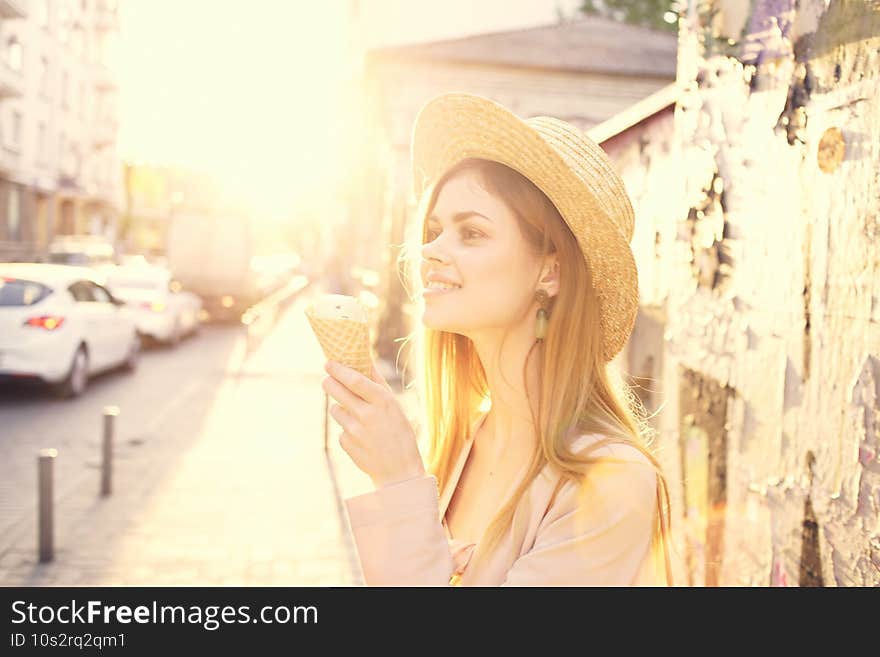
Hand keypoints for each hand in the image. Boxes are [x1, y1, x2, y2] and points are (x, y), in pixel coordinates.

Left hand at [322, 359, 425, 488]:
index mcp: (383, 402)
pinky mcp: (346, 444)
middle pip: (338, 392)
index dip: (339, 370)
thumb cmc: (400, 434)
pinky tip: (361, 437)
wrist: (399, 471)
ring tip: (355, 415)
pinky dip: (347, 429)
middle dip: (329, 383)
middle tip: (326, 379)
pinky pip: (340, 429)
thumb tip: (366, 362)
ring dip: (340, 408)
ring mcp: (355, 431)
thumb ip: (379, 385)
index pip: (355, 380)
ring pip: (336, 410)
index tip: (329, 362)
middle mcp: (367, 415)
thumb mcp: (396, 407)